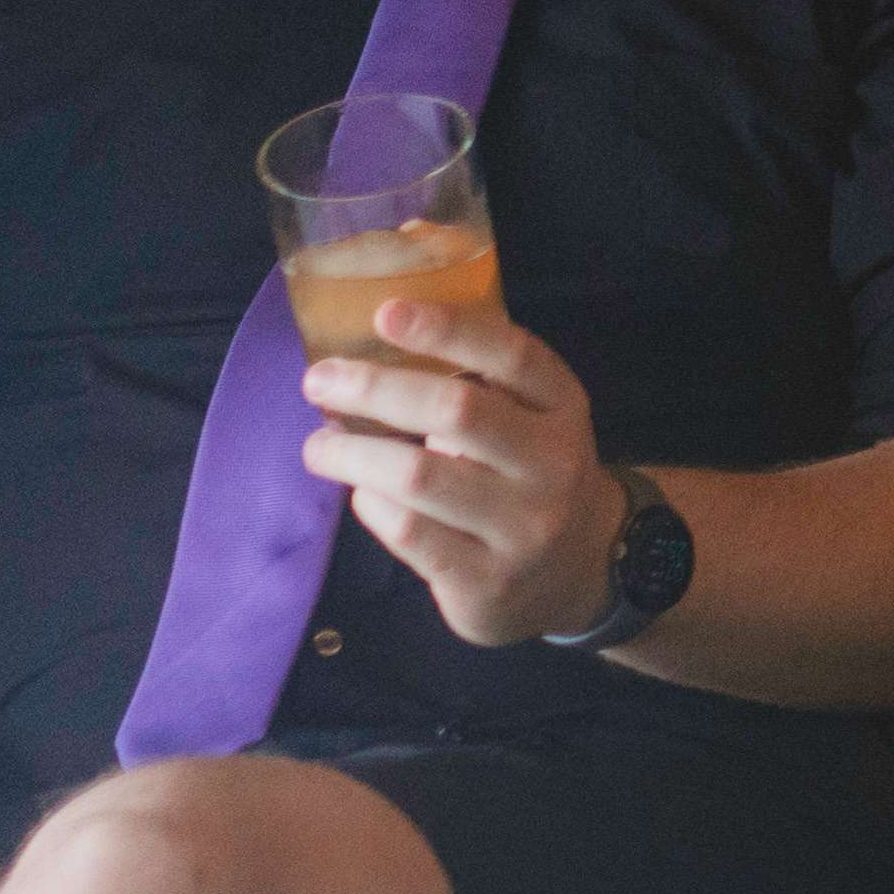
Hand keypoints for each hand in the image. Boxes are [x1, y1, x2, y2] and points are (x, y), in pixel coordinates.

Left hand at [298, 293, 625, 646]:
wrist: (575, 570)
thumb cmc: (527, 473)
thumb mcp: (530, 419)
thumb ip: (477, 382)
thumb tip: (368, 348)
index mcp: (562, 408)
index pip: (513, 356)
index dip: (448, 329)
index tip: (385, 312)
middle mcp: (553, 465)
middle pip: (457, 411)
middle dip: (375, 389)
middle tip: (319, 381)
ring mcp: (523, 528)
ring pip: (419, 476)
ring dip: (351, 453)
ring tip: (318, 447)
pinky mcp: (486, 580)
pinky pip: (408, 531)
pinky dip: (371, 504)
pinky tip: (363, 494)